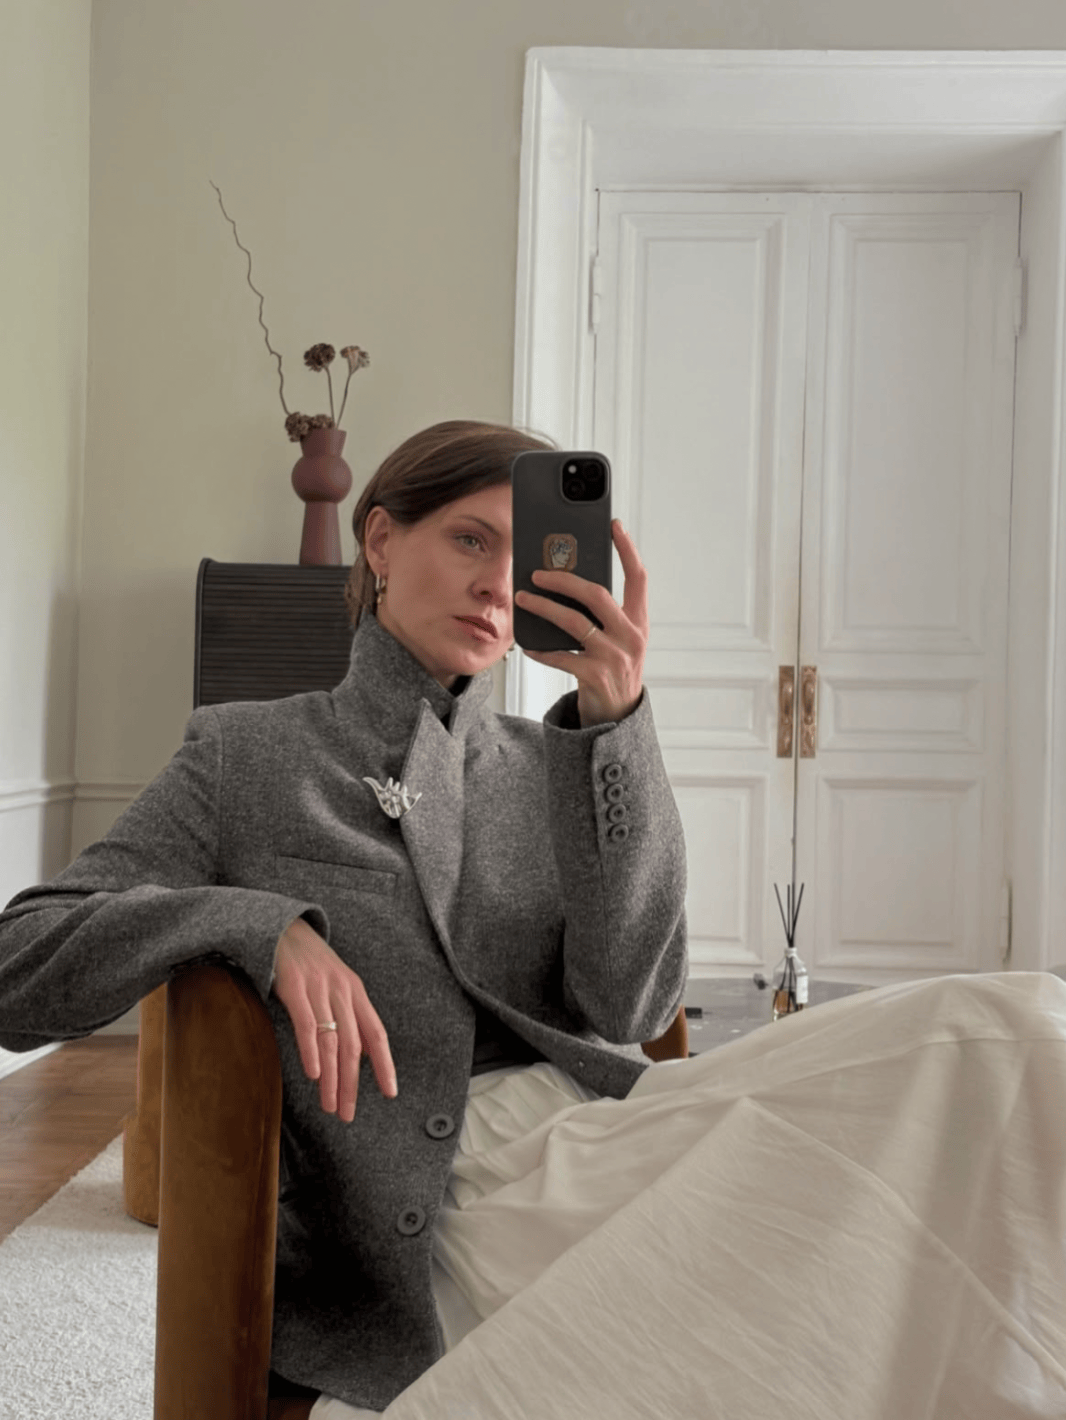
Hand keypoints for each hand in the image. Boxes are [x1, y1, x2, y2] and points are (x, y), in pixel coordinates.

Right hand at [272, 917, 396, 1121]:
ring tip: (329, 1105)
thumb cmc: (306, 961)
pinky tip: (313, 1073)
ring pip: (332, 1040)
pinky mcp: (294, 985)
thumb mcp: (333, 983)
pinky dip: (312, 1050)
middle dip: (351, 1083)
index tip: (390, 1093)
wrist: (280, 925)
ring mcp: (319, 988)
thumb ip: (343, 1014)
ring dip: (332, 1077)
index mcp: (355, 992)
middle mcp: (342, 990)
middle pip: (353, 1045)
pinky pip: (307, 1023)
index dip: (384, 1064)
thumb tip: (351, 1054)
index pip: (376, 1033)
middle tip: (347, 1113)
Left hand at [515, 519, 648, 726]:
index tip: (614, 525)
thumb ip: (603, 615)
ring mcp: (614, 657)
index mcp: (639, 622)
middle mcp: (631, 637)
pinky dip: (540, 649)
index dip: (627, 550)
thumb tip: (566, 581)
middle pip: (597, 594)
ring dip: (544, 607)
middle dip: (564, 578)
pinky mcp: (595, 676)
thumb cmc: (613, 670)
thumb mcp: (618, 640)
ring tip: (523, 599)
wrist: (618, 718)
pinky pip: (560, 656)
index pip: (638, 578)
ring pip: (574, 622)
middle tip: (538, 572)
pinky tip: (526, 644)